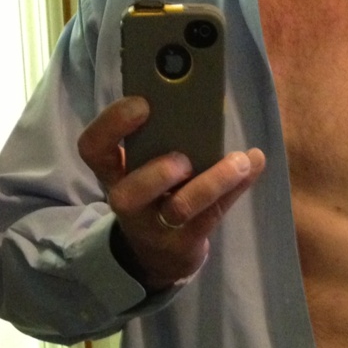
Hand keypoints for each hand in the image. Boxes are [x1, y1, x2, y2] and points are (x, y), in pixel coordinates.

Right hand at [77, 96, 265, 290]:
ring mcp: (157, 227)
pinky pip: (213, 215)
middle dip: (156, 173)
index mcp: (114, 173)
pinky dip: (237, 187)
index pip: (94, 150)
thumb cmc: (153, 193)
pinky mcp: (186, 242)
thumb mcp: (145, 165)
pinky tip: (253, 163)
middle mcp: (129, 203)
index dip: (112, 127)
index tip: (142, 104)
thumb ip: (160, 135)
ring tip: (238, 162)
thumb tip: (199, 92)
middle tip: (182, 159)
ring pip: (181, 208)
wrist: (158, 255)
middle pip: (128, 193)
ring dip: (212, 182)